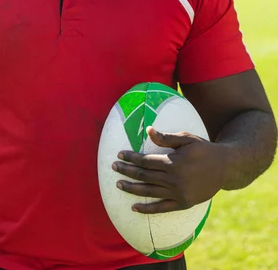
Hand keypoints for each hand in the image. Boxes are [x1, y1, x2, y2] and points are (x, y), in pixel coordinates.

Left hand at [112, 126, 226, 213]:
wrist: (225, 167)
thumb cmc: (203, 149)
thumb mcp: (186, 138)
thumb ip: (166, 138)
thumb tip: (149, 130)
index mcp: (173, 162)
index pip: (145, 160)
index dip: (131, 158)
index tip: (120, 154)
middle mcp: (174, 179)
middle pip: (144, 175)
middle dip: (127, 171)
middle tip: (113, 167)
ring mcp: (178, 193)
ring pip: (149, 191)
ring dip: (132, 188)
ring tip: (119, 184)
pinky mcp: (183, 203)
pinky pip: (162, 208)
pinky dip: (147, 208)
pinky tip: (135, 207)